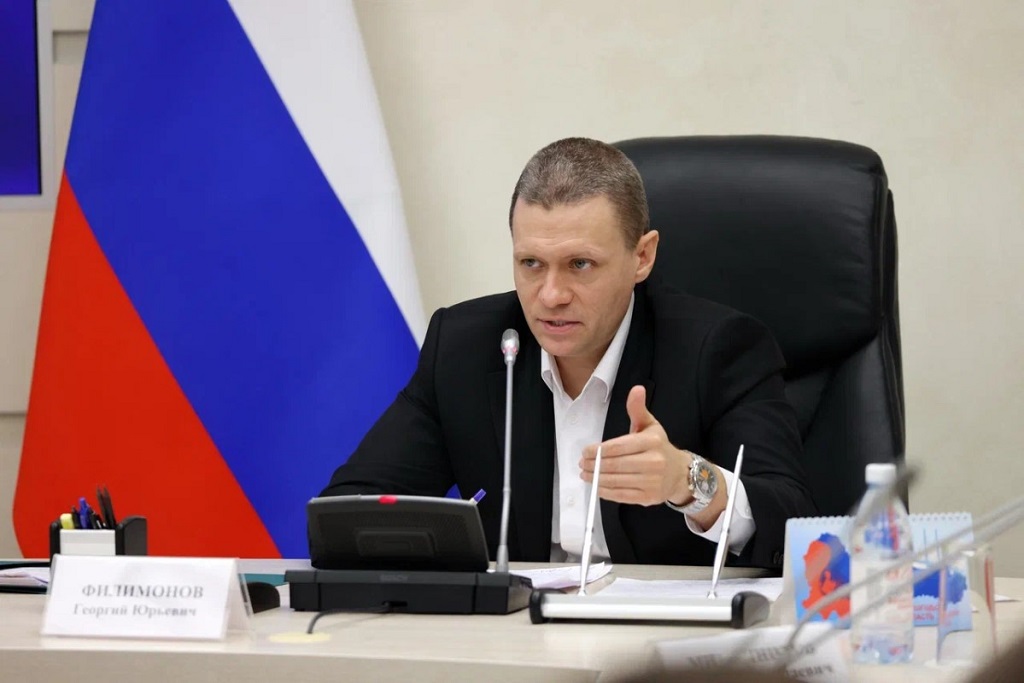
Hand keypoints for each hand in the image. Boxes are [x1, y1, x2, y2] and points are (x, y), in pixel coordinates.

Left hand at [579, 385, 692, 505]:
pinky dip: (605, 491)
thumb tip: (636, 389)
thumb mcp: (650, 425)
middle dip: (594, 465)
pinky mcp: (648, 497)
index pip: (619, 446)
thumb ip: (638, 409)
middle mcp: (654, 462)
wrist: (678, 473)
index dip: (599, 450)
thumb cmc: (658, 447)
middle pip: (615, 465)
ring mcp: (652, 482)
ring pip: (616, 481)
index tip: (586, 451)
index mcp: (652, 441)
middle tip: (581, 463)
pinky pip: (621, 495)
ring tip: (585, 474)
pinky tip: (596, 486)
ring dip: (595, 479)